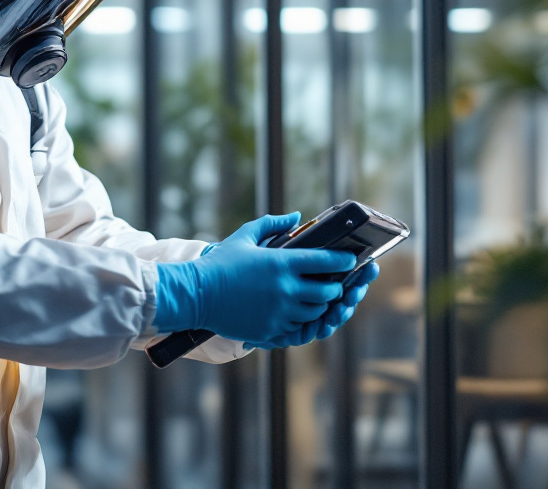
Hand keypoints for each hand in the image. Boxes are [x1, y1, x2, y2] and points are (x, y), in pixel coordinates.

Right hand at [154, 213, 358, 345]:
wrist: (196, 294)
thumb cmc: (220, 263)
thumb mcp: (245, 236)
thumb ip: (273, 224)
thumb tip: (297, 217)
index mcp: (282, 263)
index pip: (327, 261)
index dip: (343, 260)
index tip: (350, 258)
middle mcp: (286, 289)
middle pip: (328, 292)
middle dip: (335, 287)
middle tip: (334, 282)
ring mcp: (280, 313)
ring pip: (316, 312)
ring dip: (319, 305)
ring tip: (315, 297)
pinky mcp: (271, 330)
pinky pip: (297, 328)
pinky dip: (300, 320)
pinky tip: (295, 311)